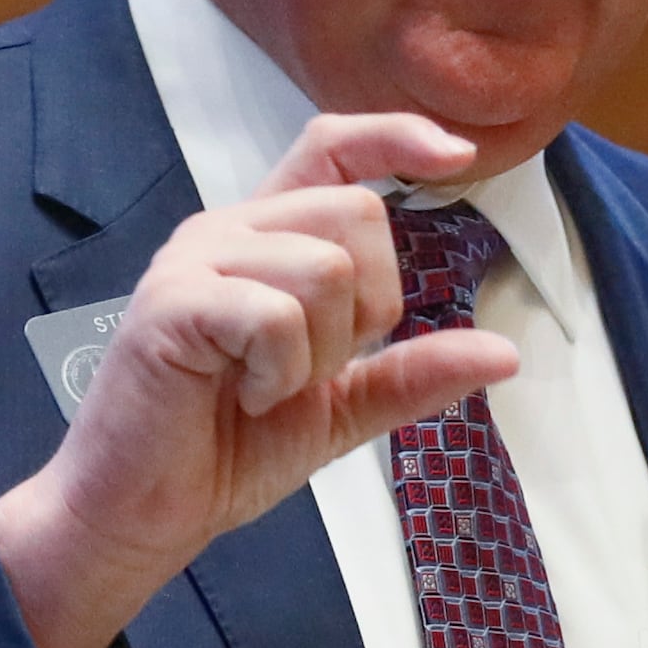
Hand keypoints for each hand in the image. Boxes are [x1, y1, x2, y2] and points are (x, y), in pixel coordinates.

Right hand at [0, 114, 522, 647]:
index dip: (396, 135)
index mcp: (266, 238)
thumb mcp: (343, 408)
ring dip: (320, 350)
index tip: (459, 155)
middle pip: (356, 210)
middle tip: (313, 368)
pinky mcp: (172, 304)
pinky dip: (280, 371)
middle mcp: (228, 230)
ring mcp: (194, 261)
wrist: (142, 512)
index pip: (332, 145)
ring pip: (323, 264)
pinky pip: (274, 314)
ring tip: (267, 386)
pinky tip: (242, 395)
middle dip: (367, 304)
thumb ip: (415, 372)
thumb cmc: (226, 448)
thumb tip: (505, 353)